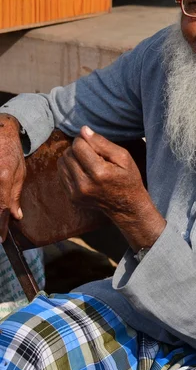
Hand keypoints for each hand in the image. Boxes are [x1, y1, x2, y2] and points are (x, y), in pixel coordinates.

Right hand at [0, 114, 25, 240]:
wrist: (1, 131)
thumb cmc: (11, 152)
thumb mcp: (20, 173)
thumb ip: (15, 195)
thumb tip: (16, 216)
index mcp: (4, 178)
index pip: (1, 207)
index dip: (0, 226)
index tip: (1, 239)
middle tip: (0, 234)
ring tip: (1, 222)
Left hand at [58, 126, 165, 250]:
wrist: (127, 207)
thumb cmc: (128, 179)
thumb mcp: (123, 157)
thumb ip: (102, 143)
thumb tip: (83, 130)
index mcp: (99, 173)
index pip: (78, 146)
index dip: (84, 140)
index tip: (93, 143)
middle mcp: (84, 184)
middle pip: (68, 154)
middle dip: (77, 149)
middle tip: (91, 153)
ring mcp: (76, 193)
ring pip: (61, 163)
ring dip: (71, 158)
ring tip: (86, 161)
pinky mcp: (72, 198)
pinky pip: (61, 175)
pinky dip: (69, 169)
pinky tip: (82, 171)